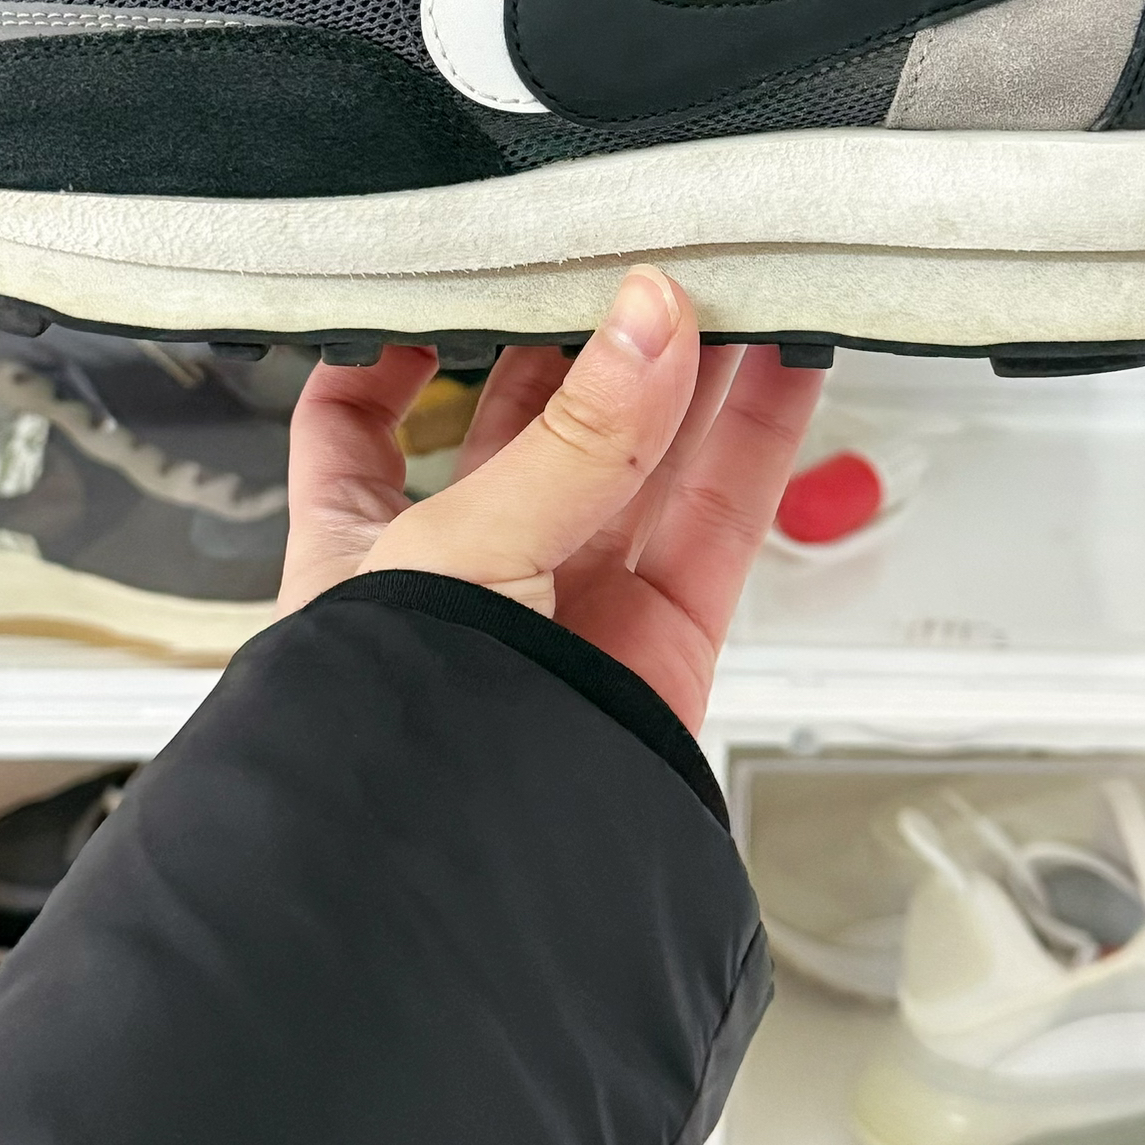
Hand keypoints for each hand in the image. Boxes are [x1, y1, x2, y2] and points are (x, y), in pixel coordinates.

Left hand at [278, 271, 822, 730]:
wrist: (470, 892)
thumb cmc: (395, 735)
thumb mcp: (463, 545)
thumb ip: (573, 436)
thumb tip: (648, 317)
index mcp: (364, 546)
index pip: (359, 424)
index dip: (399, 349)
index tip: (454, 275)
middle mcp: (467, 573)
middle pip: (531, 422)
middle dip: (588, 338)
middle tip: (642, 251)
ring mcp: (569, 607)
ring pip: (638, 460)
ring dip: (689, 370)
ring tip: (733, 279)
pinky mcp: (661, 644)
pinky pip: (717, 520)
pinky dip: (757, 440)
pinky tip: (784, 365)